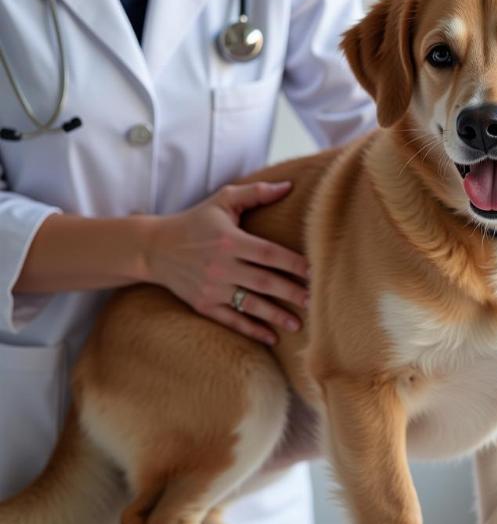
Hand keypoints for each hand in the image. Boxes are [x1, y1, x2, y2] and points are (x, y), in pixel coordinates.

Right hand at [145, 181, 308, 344]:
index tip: (315, 270)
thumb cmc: (195, 221)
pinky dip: (252, 330)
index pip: (269, 254)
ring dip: (276, 316)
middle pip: (264, 282)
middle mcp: (221, 266)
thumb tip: (289, 186)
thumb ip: (256, 192)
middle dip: (291, 292)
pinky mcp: (203, 305)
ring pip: (250, 305)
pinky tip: (271, 337)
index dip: (293, 263)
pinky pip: (231, 321)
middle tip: (314, 300)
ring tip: (299, 323)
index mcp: (230, 241)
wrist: (154, 248)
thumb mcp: (223, 200)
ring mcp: (211, 288)